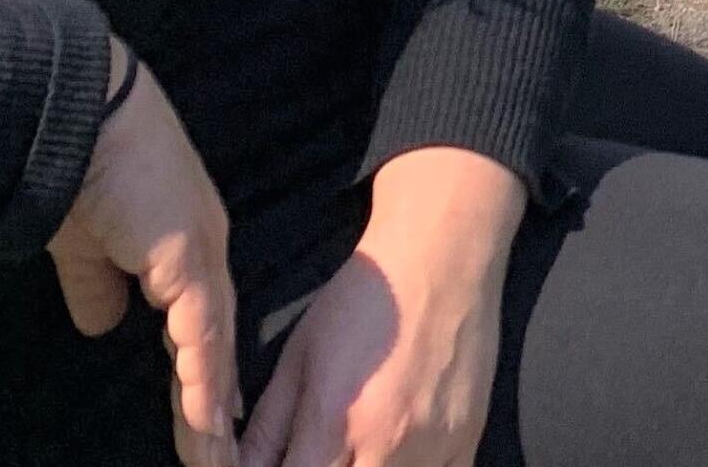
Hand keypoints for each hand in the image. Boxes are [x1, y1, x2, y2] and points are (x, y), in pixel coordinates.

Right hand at [48, 37, 240, 466]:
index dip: (206, 365)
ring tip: (217, 464)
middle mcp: (202, 245)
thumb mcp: (84, 239)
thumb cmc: (77, 158)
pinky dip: (203, 387)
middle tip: (224, 455)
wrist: (82, 108)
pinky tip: (207, 429)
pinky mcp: (188, 260)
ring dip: (213, 413)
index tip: (214, 414)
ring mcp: (200, 252)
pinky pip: (201, 339)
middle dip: (218, 400)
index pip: (201, 314)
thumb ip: (96, 283)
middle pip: (217, 338)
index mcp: (182, 235)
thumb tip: (100, 324)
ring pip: (214, 349)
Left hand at [239, 149, 523, 466]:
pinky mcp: (466, 447)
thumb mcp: (300, 353)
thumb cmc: (360, 300)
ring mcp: (431, 453)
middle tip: (323, 445)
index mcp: (333, 421)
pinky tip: (401, 440)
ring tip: (361, 434)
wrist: (437, 261)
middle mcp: (383, 447)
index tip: (288, 458)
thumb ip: (270, 421)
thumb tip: (241, 464)